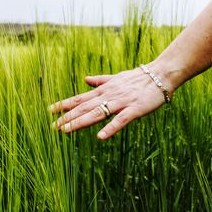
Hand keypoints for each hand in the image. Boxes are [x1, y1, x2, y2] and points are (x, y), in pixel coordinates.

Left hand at [49, 65, 173, 139]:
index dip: (65, 104)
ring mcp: (121, 103)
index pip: (80, 98)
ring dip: (80, 122)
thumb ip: (100, 80)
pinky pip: (120, 120)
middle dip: (68, 117)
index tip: (50, 110)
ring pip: (97, 113)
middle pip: (84, 108)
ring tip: (66, 131)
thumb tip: (85, 79)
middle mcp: (109, 95)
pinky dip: (110, 128)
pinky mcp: (134, 110)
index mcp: (104, 89)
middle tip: (52, 127)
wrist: (161, 74)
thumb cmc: (139, 77)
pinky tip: (100, 137)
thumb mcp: (117, 77)